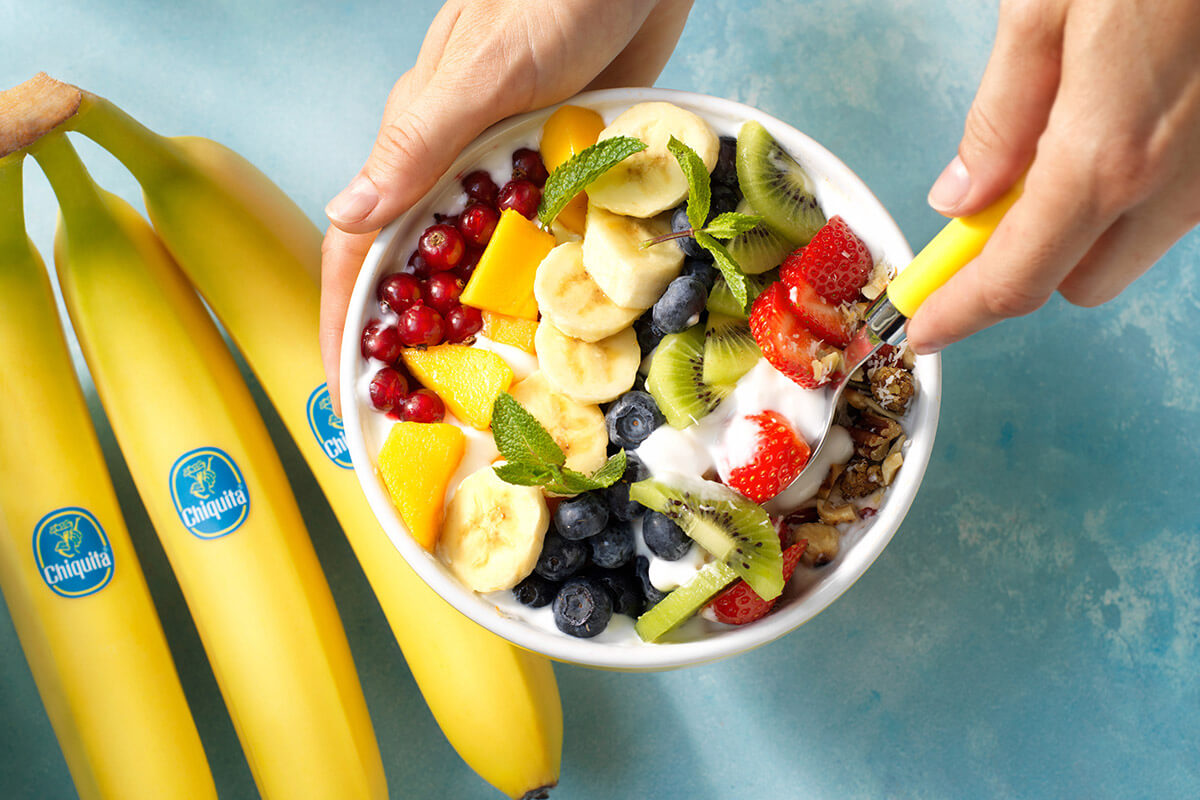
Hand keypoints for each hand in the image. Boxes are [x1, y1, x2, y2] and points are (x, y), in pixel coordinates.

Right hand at [320, 0, 692, 412]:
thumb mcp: (478, 73)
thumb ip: (416, 143)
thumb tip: (346, 218)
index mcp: (419, 144)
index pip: (360, 250)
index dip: (347, 323)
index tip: (347, 394)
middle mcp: (460, 165)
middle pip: (423, 272)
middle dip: (415, 344)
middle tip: (429, 420)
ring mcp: (517, 168)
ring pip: (487, 263)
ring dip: (484, 324)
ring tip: (497, 394)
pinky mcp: (570, 163)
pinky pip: (551, 239)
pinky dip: (548, 283)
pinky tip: (566, 324)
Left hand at [905, 0, 1199, 353]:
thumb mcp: (1043, 8)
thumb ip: (999, 116)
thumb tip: (961, 193)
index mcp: (1107, 157)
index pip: (1014, 279)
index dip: (959, 313)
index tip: (923, 326)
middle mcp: (1174, 186)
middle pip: (1077, 283)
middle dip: (1026, 263)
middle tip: (988, 209)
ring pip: (1132, 248)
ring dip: (1085, 223)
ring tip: (1063, 134)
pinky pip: (1174, 207)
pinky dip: (1132, 189)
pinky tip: (1119, 119)